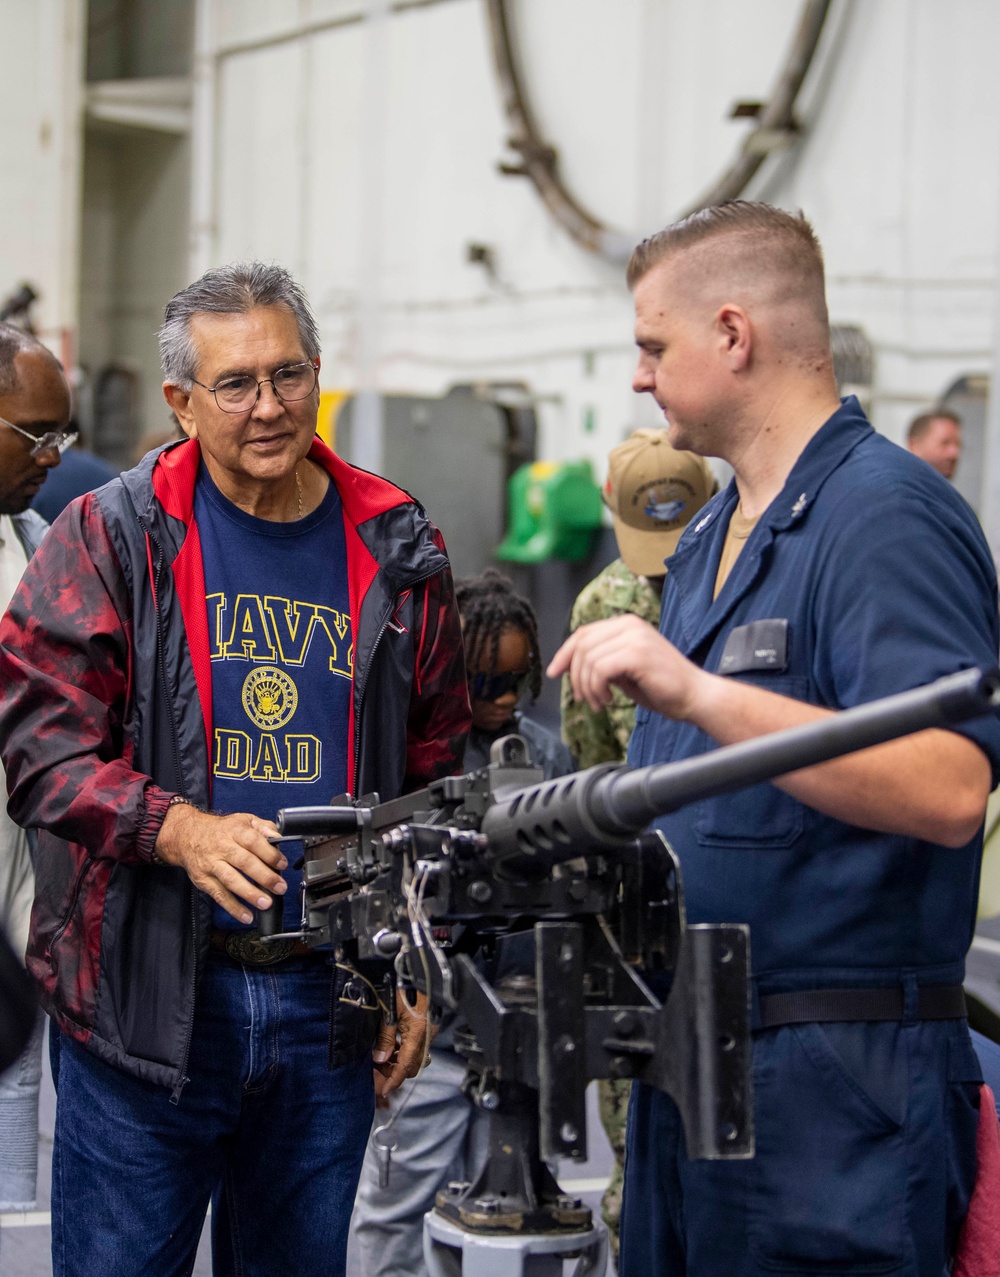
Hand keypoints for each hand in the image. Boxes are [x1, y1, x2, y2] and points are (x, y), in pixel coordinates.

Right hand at [153, 804, 287, 923]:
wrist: (187, 835)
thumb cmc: (221, 830)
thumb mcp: (243, 820)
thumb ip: (264, 827)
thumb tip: (279, 838)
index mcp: (235, 831)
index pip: (254, 841)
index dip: (270, 854)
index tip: (282, 864)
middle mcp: (222, 847)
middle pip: (244, 862)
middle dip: (264, 877)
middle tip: (280, 887)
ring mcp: (211, 864)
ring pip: (231, 880)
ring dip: (250, 894)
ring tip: (265, 903)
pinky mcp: (203, 880)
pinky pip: (219, 895)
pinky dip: (233, 907)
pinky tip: (247, 916)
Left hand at [372, 989, 436, 1105]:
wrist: (419, 967)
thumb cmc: (403, 985)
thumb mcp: (389, 1010)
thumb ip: (385, 1037)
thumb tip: (380, 1059)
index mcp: (418, 1033)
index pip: (406, 1066)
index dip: (394, 1080)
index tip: (383, 1090)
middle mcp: (427, 1034)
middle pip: (413, 1065)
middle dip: (395, 1073)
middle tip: (377, 1073)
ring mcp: (430, 1029)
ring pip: (416, 1057)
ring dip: (400, 1062)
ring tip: (381, 1060)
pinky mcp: (429, 1024)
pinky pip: (418, 1046)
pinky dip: (405, 1052)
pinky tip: (393, 1047)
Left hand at [548, 614, 706, 721]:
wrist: (695, 696)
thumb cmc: (663, 687)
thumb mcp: (624, 670)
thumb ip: (601, 662)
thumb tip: (569, 665)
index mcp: (627, 624)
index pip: (583, 633)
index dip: (565, 653)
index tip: (554, 672)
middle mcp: (630, 625)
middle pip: (582, 645)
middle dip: (576, 676)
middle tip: (584, 698)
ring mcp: (635, 637)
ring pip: (588, 659)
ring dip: (588, 687)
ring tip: (600, 702)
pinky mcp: (638, 653)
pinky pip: (600, 670)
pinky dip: (597, 688)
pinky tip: (609, 699)